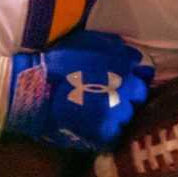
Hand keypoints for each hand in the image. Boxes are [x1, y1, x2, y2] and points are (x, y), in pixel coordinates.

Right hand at [5, 32, 152, 149]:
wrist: (32, 88)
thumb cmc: (58, 61)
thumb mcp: (91, 43)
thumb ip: (118, 49)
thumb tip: (138, 60)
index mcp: (125, 66)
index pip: (145, 74)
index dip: (134, 77)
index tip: (122, 79)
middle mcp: (127, 89)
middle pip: (139, 96)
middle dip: (128, 95)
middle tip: (109, 95)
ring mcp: (118, 113)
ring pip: (128, 115)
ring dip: (119, 113)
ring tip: (99, 111)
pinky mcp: (105, 132)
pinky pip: (115, 133)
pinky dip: (108, 131)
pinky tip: (95, 125)